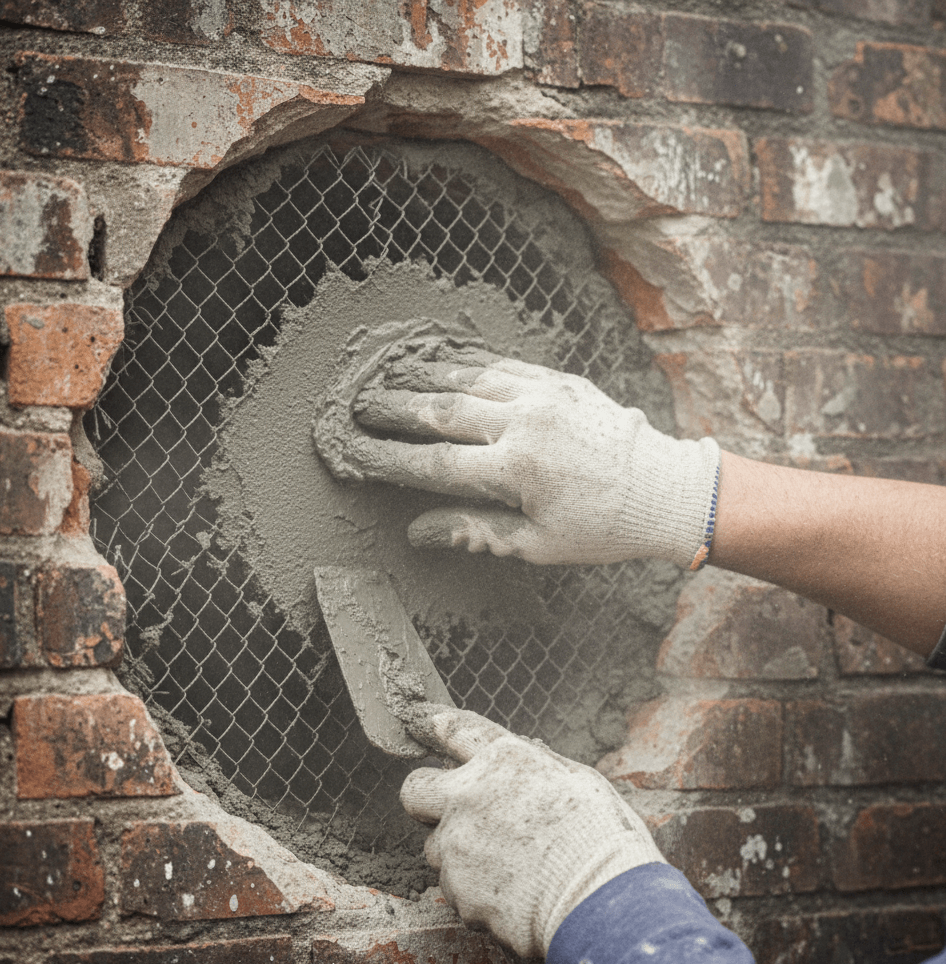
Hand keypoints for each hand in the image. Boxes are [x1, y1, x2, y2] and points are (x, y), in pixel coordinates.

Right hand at [314, 326, 719, 567]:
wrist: (666, 489)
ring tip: (390, 374)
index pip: (433, 464)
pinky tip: (444, 361)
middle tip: (359, 405)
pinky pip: (502, 364)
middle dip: (394, 408)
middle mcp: (525, 425)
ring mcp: (543, 396)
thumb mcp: (538, 544)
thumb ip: (475, 532)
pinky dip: (467, 362)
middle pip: (440, 411)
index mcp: (517, 471)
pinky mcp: (560, 381)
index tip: (355, 452)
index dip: (388, 458)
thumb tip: (418, 532)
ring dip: (424, 376)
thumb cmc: (604, 526)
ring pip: (467, 378)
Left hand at [401, 706, 664, 957]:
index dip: (440, 725)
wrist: (603, 903)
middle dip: (428, 797)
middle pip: (414, 790)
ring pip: (436, 846)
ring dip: (458, 851)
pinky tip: (513, 892)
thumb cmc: (603, 837)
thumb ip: (539, 761)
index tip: (430, 723)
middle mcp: (468, 798)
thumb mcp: (581, 778)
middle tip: (458, 810)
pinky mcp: (458, 892)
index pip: (455, 730)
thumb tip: (524, 750)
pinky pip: (455, 888)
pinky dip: (475, 890)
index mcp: (503, 761)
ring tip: (506, 863)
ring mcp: (457, 847)